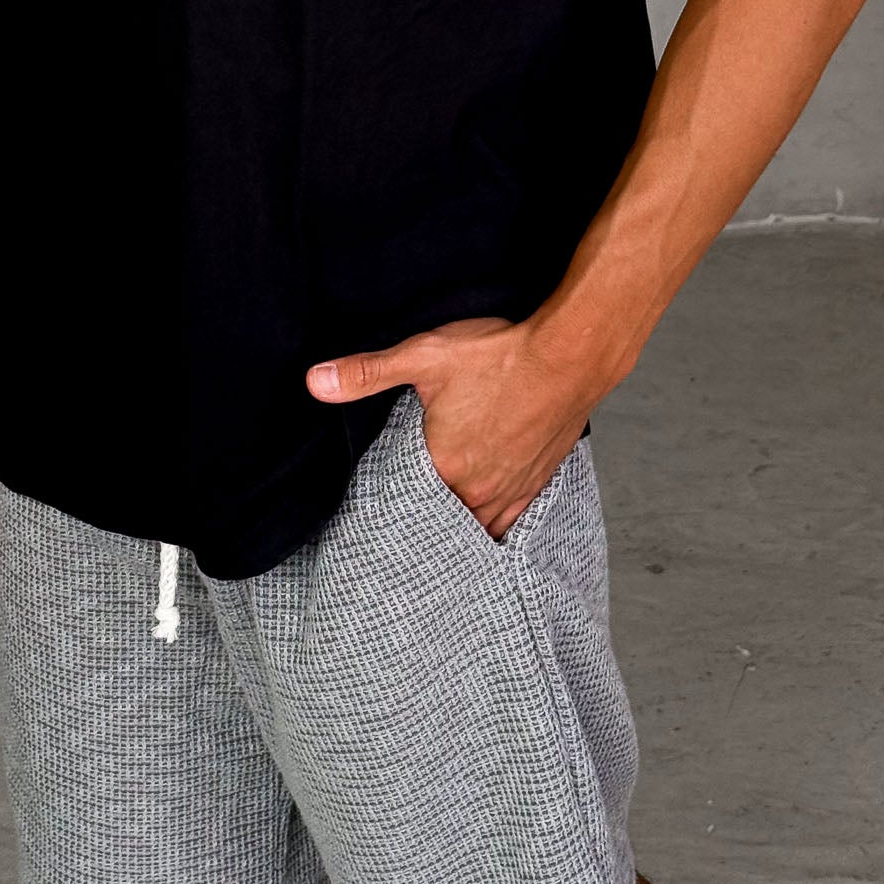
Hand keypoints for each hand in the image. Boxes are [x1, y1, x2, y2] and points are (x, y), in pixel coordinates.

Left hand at [306, 315, 596, 540]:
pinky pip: (511, 521)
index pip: (404, 504)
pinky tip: (484, 527)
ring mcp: (510, 489)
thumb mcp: (424, 356)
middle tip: (403, 525)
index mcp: (444, 466)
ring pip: (476, 525)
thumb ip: (367, 372)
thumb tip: (314, 381)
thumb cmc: (499, 355)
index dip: (389, 507)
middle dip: (422, 519)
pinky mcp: (536, 482)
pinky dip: (494, 525)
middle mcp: (477, 489)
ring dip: (457, 525)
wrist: (569, 357)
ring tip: (438, 527)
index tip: (373, 513)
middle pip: (441, 519)